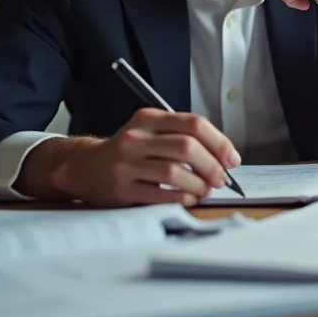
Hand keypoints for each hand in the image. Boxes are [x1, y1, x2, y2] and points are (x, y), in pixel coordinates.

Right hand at [50, 108, 240, 206]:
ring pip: (175, 172)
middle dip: (212, 165)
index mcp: (148, 118)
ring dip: (199, 184)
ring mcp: (127, 163)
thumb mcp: (150, 131)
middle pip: (187, 147)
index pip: (193, 124)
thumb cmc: (128, 151)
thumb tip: (224, 156)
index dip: (219, 142)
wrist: (85, 167)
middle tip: (221, 178)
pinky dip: (182, 197)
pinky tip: (189, 197)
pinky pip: (160, 194)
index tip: (232, 159)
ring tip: (206, 189)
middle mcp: (136, 137)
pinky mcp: (122, 188)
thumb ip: (182, 136)